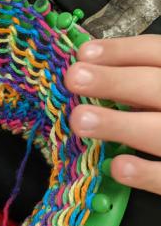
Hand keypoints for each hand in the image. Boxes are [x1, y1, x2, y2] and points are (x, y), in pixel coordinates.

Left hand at [65, 34, 160, 194]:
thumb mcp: (160, 89)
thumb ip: (141, 83)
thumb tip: (93, 74)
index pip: (156, 53)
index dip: (121, 52)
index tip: (84, 53)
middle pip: (155, 86)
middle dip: (114, 81)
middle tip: (74, 78)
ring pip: (158, 131)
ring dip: (118, 124)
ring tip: (80, 119)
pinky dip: (145, 173)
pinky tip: (118, 167)